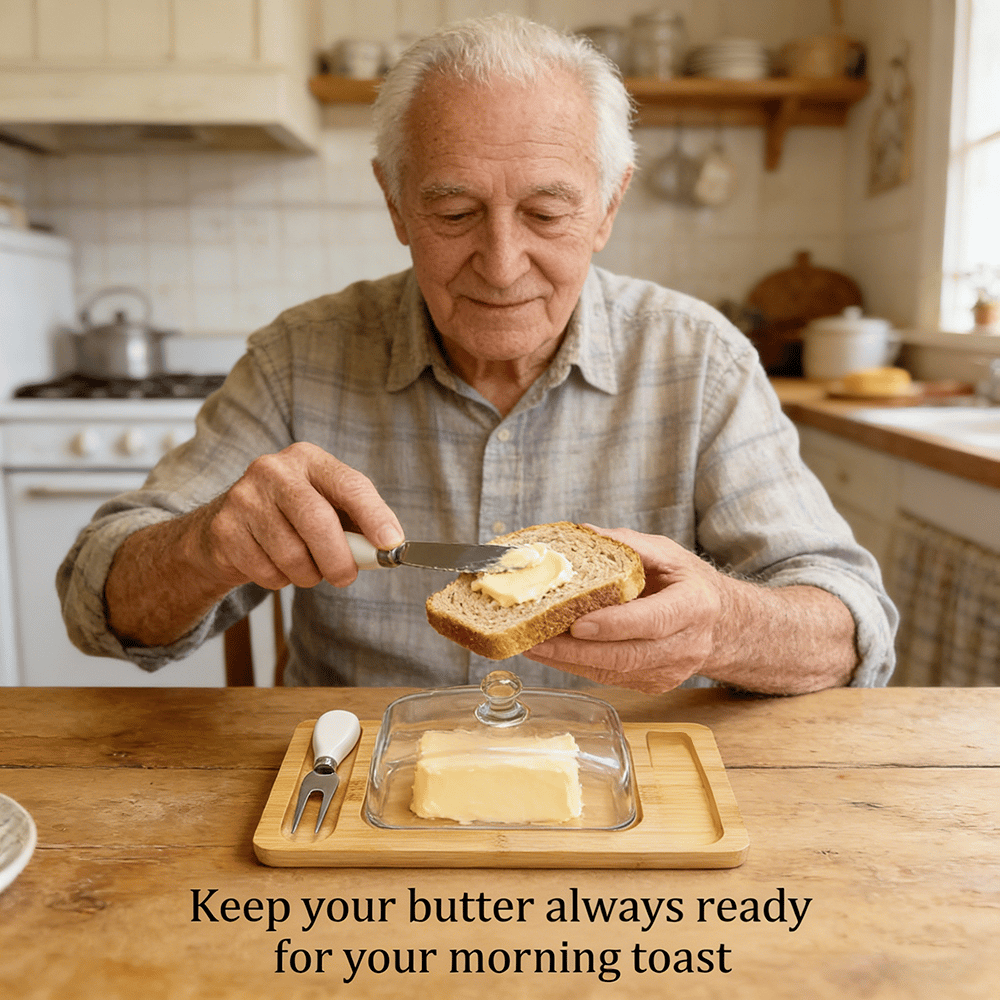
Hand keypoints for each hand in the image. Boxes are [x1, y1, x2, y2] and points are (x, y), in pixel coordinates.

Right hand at [200, 442, 404, 590]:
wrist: (226, 530)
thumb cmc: (290, 519)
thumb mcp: (326, 508)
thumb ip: (358, 524)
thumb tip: (390, 548)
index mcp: (309, 459)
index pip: (349, 485)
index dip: (374, 516)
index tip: (391, 543)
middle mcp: (274, 470)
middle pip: (318, 521)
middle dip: (339, 559)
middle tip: (345, 578)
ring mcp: (244, 497)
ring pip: (292, 554)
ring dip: (307, 574)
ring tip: (304, 566)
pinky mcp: (225, 529)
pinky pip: (266, 571)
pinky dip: (280, 580)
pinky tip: (274, 565)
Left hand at [523, 525, 730, 693]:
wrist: (720, 622)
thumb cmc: (687, 582)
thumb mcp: (667, 553)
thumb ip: (627, 544)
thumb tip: (584, 533)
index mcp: (694, 606)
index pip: (653, 621)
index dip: (615, 625)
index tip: (577, 624)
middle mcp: (687, 645)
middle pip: (627, 655)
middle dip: (576, 650)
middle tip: (536, 639)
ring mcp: (671, 670)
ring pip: (614, 672)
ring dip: (569, 661)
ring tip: (532, 645)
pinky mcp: (654, 684)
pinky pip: (611, 678)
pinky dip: (578, 666)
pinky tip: (552, 653)